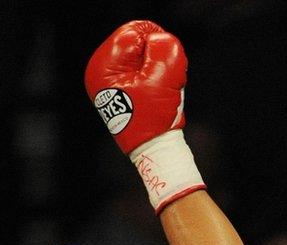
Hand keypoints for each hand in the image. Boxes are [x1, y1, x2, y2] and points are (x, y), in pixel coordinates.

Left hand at [85, 20, 186, 153]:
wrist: (152, 150)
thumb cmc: (153, 120)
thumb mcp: (163, 80)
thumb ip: (165, 52)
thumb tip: (162, 40)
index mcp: (102, 67)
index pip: (133, 34)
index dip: (157, 43)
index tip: (166, 67)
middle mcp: (101, 71)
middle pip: (136, 45)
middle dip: (157, 59)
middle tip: (164, 82)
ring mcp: (110, 81)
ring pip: (142, 59)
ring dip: (159, 70)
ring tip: (160, 92)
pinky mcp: (121, 90)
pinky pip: (143, 72)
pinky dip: (156, 78)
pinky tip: (159, 95)